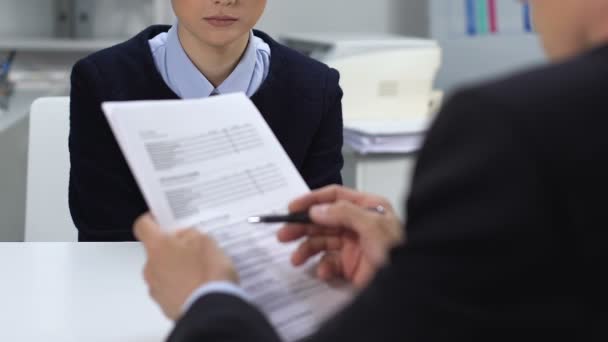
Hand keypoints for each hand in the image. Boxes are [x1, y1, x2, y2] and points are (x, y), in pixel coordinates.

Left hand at [134, 213, 237, 320]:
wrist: (212, 309)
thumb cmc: (207, 274)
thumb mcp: (206, 242)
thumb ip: (192, 234)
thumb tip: (186, 236)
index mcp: (158, 247)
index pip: (143, 226)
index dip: (152, 220)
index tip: (161, 219)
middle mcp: (151, 268)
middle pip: (157, 252)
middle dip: (173, 249)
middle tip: (194, 248)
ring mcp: (156, 289)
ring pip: (164, 272)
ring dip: (178, 270)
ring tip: (201, 271)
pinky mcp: (165, 307)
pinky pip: (171, 291)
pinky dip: (182, 288)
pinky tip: (200, 287)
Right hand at [277, 185, 403, 288]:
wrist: (408, 289)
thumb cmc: (398, 253)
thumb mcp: (374, 228)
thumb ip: (345, 213)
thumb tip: (317, 209)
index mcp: (367, 207)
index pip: (335, 196)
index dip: (312, 200)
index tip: (291, 208)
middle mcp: (358, 223)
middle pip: (323, 220)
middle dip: (302, 227)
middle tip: (283, 235)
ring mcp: (353, 245)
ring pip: (321, 242)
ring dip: (306, 249)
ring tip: (295, 259)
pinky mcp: (349, 265)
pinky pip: (328, 263)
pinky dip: (322, 268)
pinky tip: (323, 273)